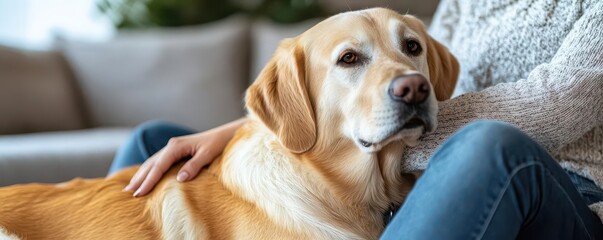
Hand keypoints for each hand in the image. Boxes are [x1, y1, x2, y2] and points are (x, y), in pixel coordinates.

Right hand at [123, 118, 246, 196]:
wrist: (225, 133)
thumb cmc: (218, 143)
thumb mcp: (208, 155)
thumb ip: (194, 166)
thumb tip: (179, 179)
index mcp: (176, 146)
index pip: (158, 166)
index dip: (148, 181)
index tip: (140, 193)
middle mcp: (171, 145)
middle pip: (150, 164)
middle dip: (139, 179)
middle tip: (128, 194)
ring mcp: (172, 147)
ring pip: (151, 162)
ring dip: (140, 175)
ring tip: (130, 188)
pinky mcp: (175, 150)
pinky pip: (158, 161)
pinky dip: (148, 170)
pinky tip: (143, 177)